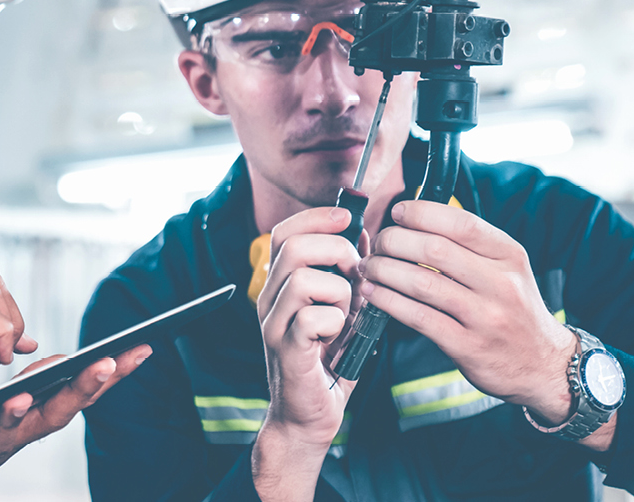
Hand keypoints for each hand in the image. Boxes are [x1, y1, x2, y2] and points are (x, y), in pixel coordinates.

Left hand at [0, 347, 150, 501]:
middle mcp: (4, 443)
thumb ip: (24, 396)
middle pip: (50, 416)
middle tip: (105, 365)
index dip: (107, 376)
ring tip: (16, 398)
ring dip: (10, 419)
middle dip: (80, 391)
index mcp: (20, 424)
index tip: (138, 349)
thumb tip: (56, 363)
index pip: (70, 394)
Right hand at [250, 207, 361, 501]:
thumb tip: (364, 237)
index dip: (315, 217)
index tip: (346, 218)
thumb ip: (349, 276)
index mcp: (280, 287)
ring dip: (339, 292)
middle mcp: (269, 301)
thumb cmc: (327, 364)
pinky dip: (336, 323)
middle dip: (336, 252)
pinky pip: (312, 319)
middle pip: (293, 248)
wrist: (308, 417)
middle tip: (356, 274)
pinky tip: (340, 337)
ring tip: (348, 313)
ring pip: (303, 280)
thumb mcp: (343, 311)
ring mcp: (274, 326)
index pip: (283, 233)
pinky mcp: (286, 351)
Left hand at [361, 200, 576, 418]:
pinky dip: (388, 301)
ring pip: (421, 282)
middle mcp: (501, 283)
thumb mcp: (509, 270)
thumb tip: (418, 219)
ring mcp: (485, 317)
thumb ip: (471, 246)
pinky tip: (374, 294)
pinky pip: (418, 317)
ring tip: (370, 267)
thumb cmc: (515, 310)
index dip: (422, 212)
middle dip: (395, 241)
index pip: (461, 223)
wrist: (543, 365)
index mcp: (509, 256)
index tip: (398, 212)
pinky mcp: (467, 346)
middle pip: (435, 249)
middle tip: (378, 243)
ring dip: (385, 270)